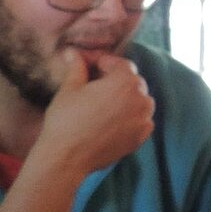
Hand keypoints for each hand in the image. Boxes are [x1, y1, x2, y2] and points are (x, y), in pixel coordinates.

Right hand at [34, 50, 155, 180]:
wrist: (67, 158)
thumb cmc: (66, 120)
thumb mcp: (69, 88)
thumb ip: (77, 67)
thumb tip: (73, 53)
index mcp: (126, 81)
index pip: (118, 63)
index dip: (102, 61)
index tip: (86, 64)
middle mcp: (142, 98)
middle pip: (131, 81)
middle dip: (113, 79)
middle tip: (92, 82)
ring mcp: (144, 119)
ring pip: (139, 100)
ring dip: (125, 97)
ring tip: (103, 102)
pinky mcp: (141, 137)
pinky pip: (140, 119)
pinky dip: (130, 116)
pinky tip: (111, 119)